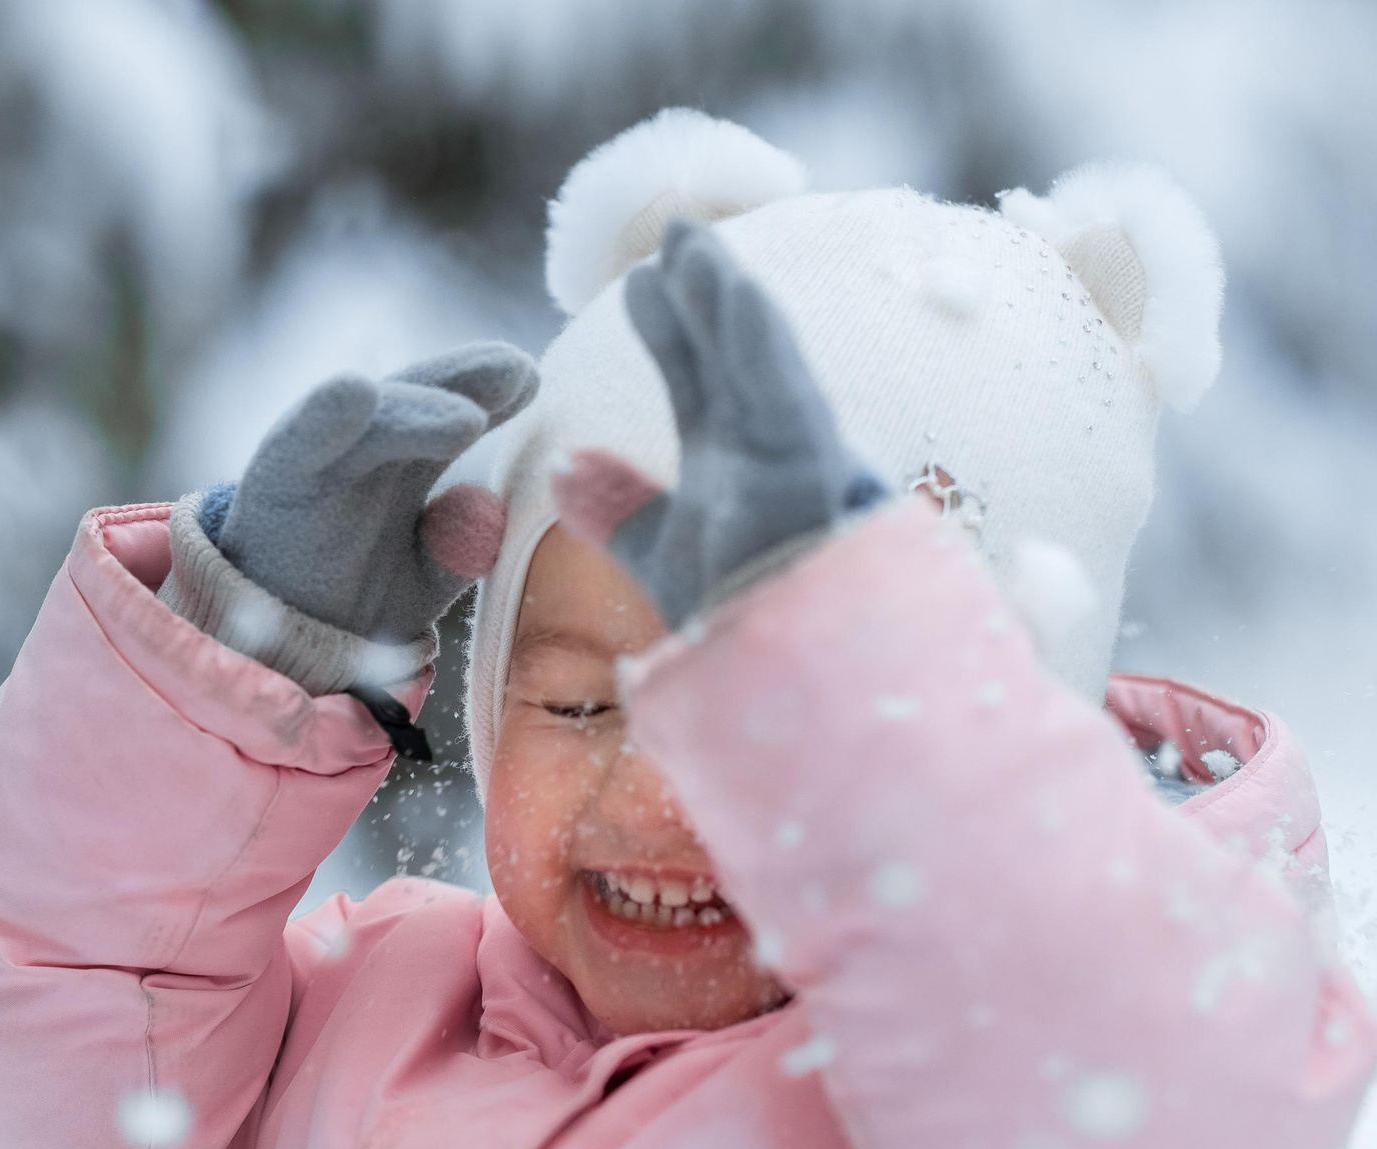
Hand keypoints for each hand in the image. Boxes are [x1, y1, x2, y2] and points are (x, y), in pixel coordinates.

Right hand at [207, 341, 538, 644]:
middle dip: (467, 380)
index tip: (535, 383)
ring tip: (468, 418)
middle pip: (420, 400)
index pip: (455, 413)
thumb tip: (488, 509)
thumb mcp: (421, 587)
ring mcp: (321, 459)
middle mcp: (365, 451)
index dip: (495, 395)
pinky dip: (325, 414)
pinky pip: (300, 439)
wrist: (276, 652)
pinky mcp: (275, 479)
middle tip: (519, 370)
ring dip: (418, 410)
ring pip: (372, 421)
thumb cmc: (350, 611)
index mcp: (406, 466)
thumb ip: (459, 552)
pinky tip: (355, 391)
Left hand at [551, 220, 881, 626]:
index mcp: (734, 471)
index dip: (671, 329)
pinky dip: (760, 342)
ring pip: (763, 361)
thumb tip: (563, 465)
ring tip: (695, 240)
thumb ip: (623, 512)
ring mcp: (796, 465)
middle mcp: (767, 458)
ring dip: (731, 298)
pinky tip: (737, 291)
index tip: (638, 281)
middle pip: (730, 357)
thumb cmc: (740, 634)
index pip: (699, 382)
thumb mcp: (663, 562)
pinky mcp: (813, 479)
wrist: (785, 690)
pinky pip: (786, 395)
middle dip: (705, 292)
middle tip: (673, 229)